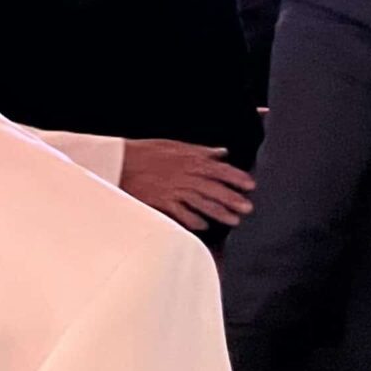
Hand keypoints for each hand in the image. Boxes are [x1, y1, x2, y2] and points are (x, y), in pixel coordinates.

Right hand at [118, 139, 255, 230]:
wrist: (119, 162)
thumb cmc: (146, 152)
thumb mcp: (175, 145)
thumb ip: (201, 151)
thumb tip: (221, 152)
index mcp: (191, 161)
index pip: (221, 170)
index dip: (237, 178)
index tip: (250, 185)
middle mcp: (186, 176)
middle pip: (216, 189)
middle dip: (233, 199)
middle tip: (247, 208)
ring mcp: (174, 190)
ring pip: (203, 203)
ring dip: (220, 212)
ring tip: (233, 220)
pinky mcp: (162, 202)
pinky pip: (181, 214)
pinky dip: (193, 220)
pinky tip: (202, 225)